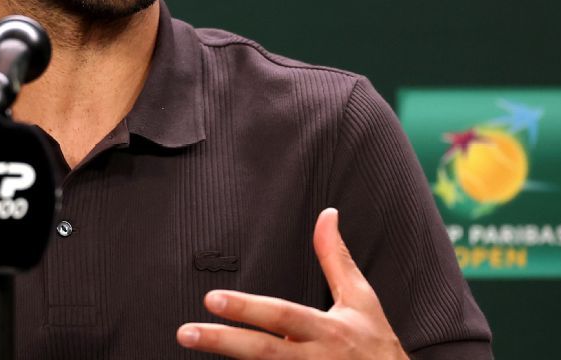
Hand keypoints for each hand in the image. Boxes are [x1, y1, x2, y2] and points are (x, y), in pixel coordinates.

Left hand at [176, 208, 406, 358]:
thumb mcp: (361, 299)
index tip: (211, 299)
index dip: (247, 309)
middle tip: (185, 332)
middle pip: (263, 352)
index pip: (282, 316)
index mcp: (326, 331)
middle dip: (223, 342)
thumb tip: (327, 214)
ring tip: (192, 346)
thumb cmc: (374, 343)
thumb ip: (335, 259)